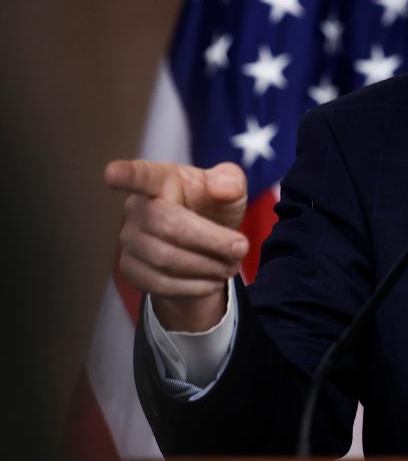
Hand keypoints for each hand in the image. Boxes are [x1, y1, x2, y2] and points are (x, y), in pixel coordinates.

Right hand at [104, 160, 249, 332]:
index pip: (141, 175)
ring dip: (207, 266)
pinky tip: (212, 281)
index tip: (112, 174)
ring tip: (231, 265)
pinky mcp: (130, 268)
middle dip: (211, 241)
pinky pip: (159, 283)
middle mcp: (137, 208)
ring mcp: (129, 239)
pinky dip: (194, 286)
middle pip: (169, 227)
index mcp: (160, 179)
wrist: (206, 245)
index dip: (126, 174)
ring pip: (165, 259)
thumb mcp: (231, 190)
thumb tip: (222, 189)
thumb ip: (231, 182)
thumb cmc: (213, 207)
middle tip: (241, 248)